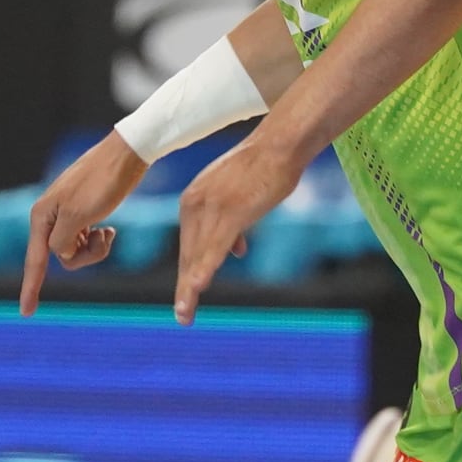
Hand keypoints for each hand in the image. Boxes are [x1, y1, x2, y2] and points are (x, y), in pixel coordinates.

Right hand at [18, 130, 145, 313]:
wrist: (126, 155)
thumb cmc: (102, 183)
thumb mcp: (79, 216)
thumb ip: (62, 242)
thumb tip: (60, 255)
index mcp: (42, 216)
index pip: (35, 261)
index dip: (30, 289)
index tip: (26, 313)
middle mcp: (49, 216)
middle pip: (62, 257)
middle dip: (86, 256)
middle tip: (106, 238)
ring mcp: (66, 216)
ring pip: (76, 250)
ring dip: (95, 248)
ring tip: (109, 231)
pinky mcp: (82, 213)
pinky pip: (85, 240)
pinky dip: (99, 239)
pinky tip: (109, 227)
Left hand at [170, 132, 302, 322]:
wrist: (278, 145)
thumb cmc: (263, 169)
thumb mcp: (238, 197)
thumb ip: (231, 223)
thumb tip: (235, 250)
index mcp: (193, 199)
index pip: (189, 244)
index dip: (189, 271)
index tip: (188, 294)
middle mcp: (195, 204)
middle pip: (189, 254)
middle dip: (186, 287)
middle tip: (183, 315)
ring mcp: (212, 208)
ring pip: (198, 256)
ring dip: (191, 288)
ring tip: (185, 313)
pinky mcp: (231, 212)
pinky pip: (215, 248)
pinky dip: (205, 269)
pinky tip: (198, 287)